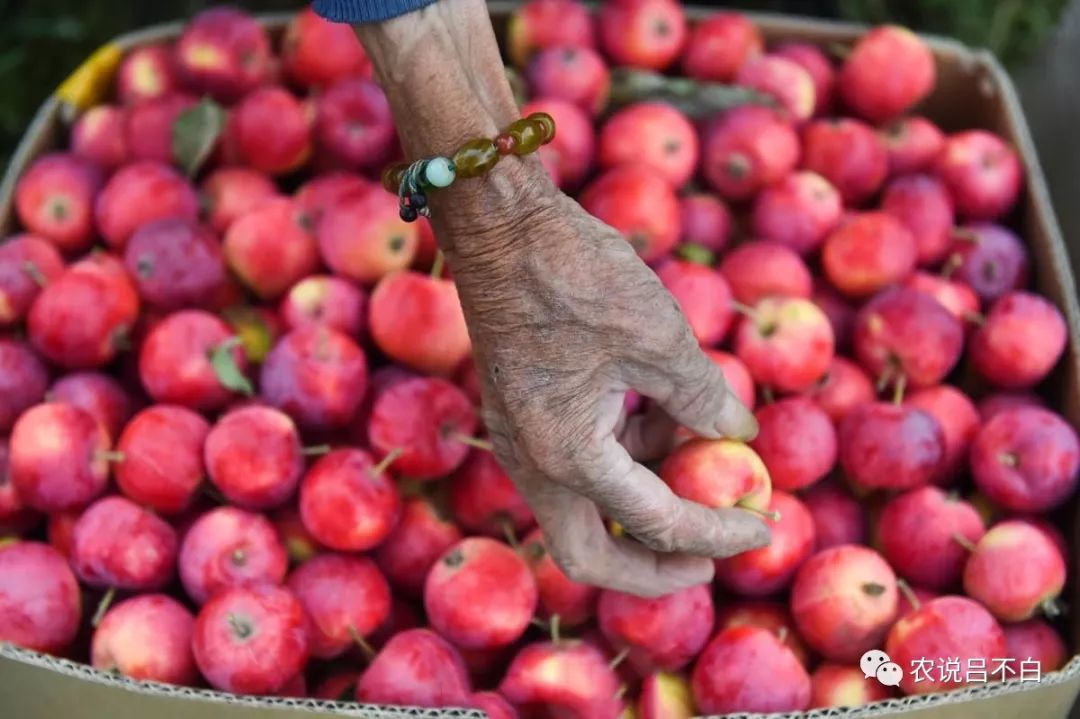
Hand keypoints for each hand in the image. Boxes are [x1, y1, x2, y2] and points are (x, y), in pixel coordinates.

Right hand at [436, 159, 771, 597]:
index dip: (718, 532)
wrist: (498, 224)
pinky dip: (625, 458)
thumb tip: (740, 434)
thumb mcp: (658, 335)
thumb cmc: (575, 273)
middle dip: (654, 568)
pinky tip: (665, 417)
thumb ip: (703, 396)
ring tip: (702, 449)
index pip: (656, 523)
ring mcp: (520, 441)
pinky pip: (577, 464)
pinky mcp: (523, 417)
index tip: (764, 527)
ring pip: (585, 509)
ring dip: (645, 497)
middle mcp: (532, 464)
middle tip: (709, 556)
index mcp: (566, 454)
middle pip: (591, 557)